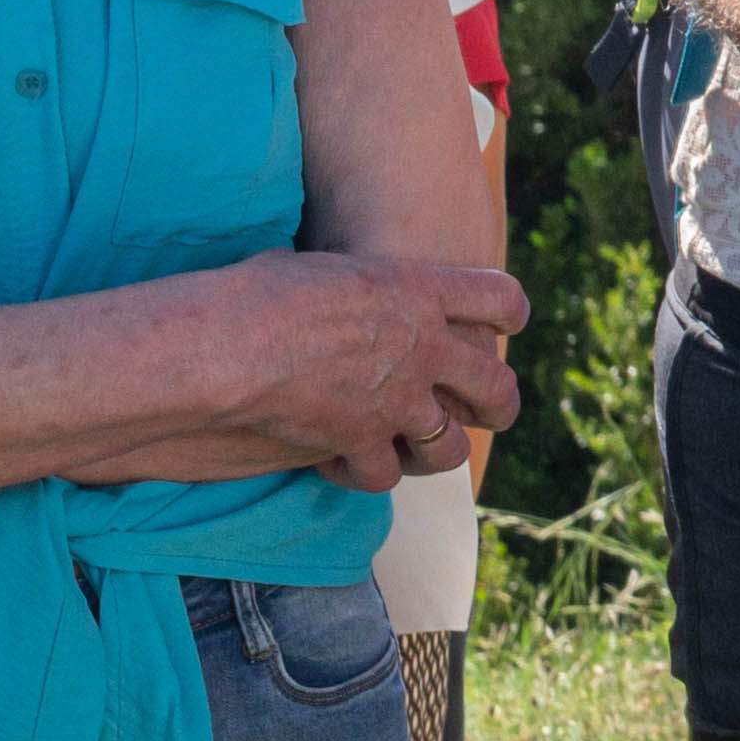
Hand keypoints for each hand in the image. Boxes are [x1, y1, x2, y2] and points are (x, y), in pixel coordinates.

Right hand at [210, 251, 536, 492]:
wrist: (229, 344)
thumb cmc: (260, 290)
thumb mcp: (326, 266)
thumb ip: (356, 281)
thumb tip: (337, 278)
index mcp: (421, 292)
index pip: (501, 298)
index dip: (510, 312)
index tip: (507, 323)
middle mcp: (425, 350)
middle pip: (496, 387)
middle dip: (499, 404)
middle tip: (492, 411)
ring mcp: (398, 401)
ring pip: (449, 447)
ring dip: (437, 451)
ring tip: (420, 450)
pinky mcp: (361, 441)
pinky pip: (384, 474)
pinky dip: (365, 473)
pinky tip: (345, 464)